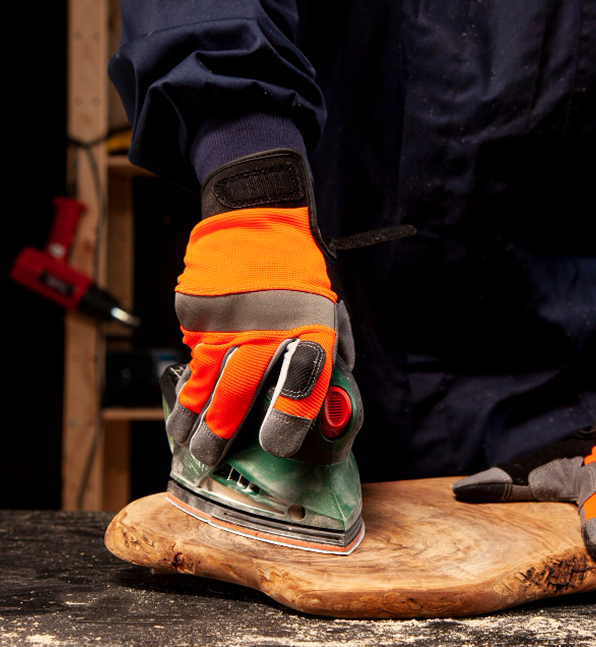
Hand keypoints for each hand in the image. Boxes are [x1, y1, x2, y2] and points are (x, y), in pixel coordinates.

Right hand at [165, 150, 348, 466]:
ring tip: (185, 442)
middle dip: (219, 436)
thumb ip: (332, 353)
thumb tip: (331, 400)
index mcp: (311, 331)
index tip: (275, 444)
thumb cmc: (300, 269)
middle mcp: (267, 331)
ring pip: (202, 383)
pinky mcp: (196, 311)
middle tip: (210, 459)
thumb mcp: (330, 308)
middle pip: (237, 396)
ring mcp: (226, 322)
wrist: (257, 215)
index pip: (302, 387)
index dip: (289, 422)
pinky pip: (190, 354)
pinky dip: (190, 377)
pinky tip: (189, 394)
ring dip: (191, 418)